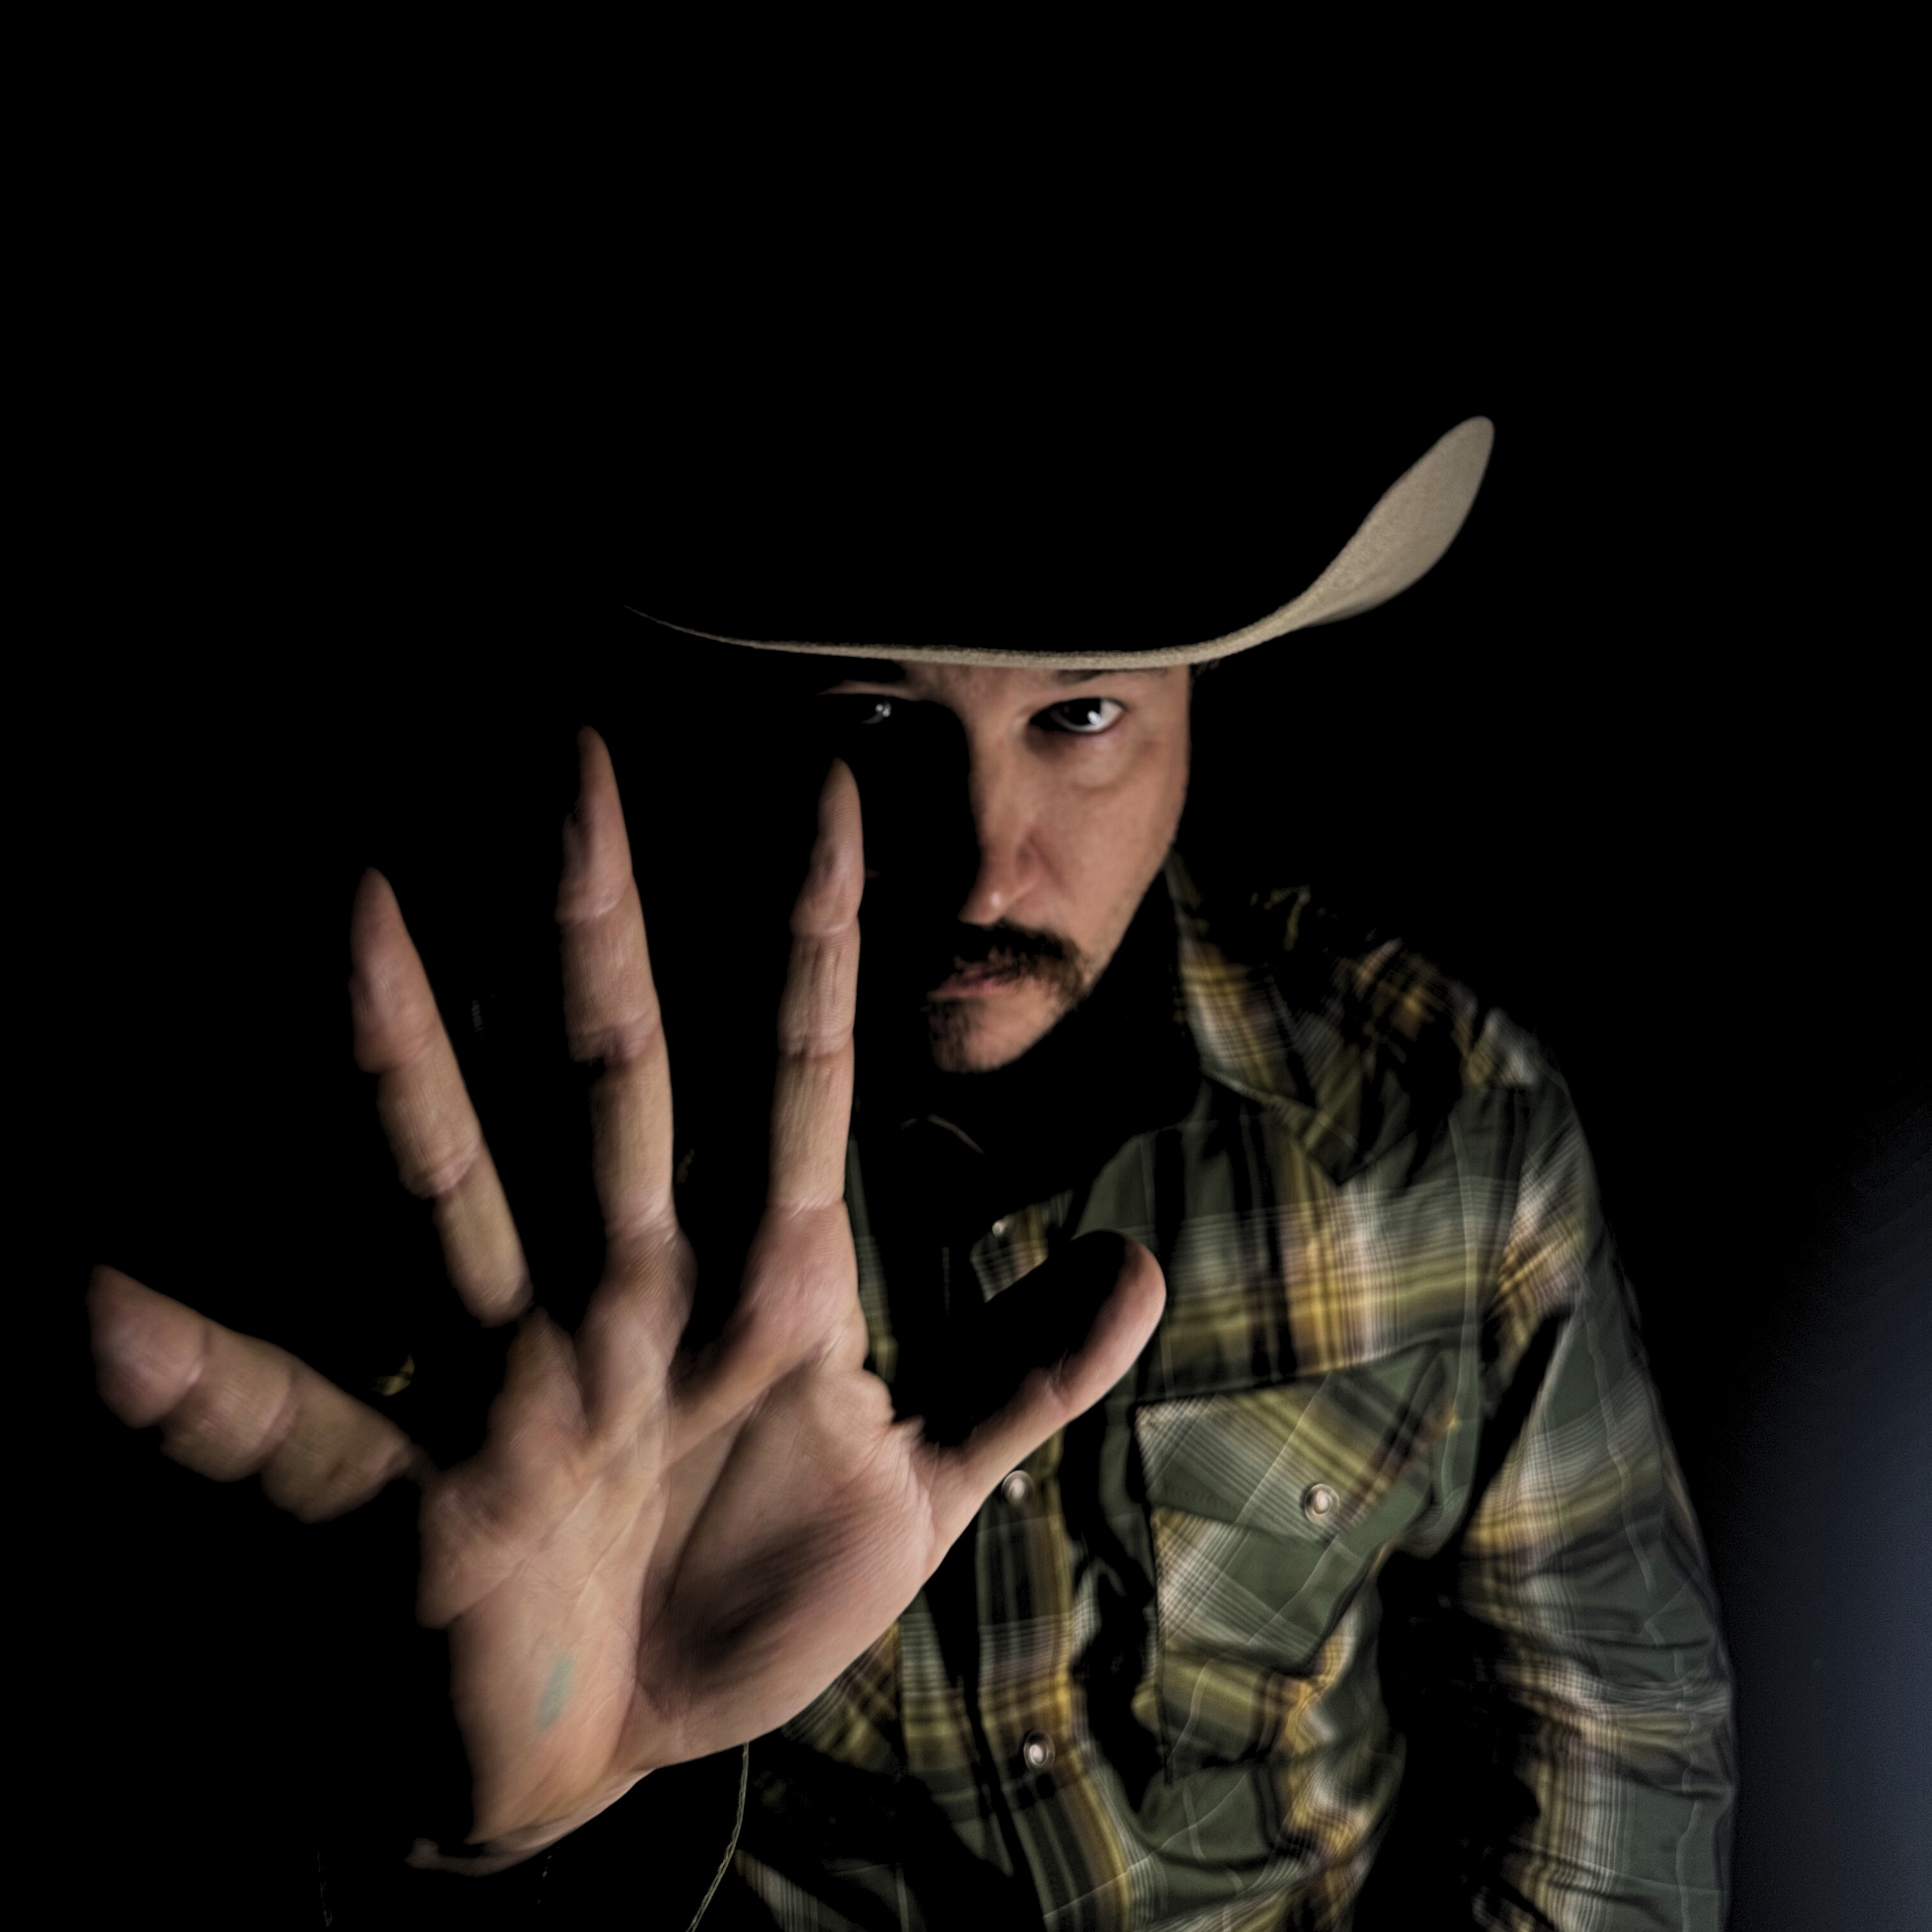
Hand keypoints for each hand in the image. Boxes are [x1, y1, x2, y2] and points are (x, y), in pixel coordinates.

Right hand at [88, 729, 1164, 1857]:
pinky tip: (85, 1302)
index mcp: (752, 1291)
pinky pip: (291, 1428)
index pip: (793, 1077)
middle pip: (616, 1082)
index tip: (835, 793)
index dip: (814, 943)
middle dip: (603, 926)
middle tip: (574, 754)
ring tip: (350, 909)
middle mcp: (622, 1300)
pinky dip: (198, 1376)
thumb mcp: (917, 1488)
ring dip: (408, 1057)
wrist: (615, 1760)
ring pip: (459, 1191)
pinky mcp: (417, 1500)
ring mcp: (513, 1384)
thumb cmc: (745, 1594)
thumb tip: (1141, 1272)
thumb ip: (1022, 1374)